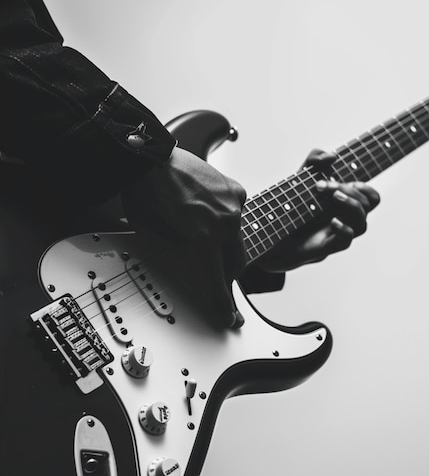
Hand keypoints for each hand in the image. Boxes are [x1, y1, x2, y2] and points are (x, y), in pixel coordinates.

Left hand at [122, 147, 245, 327]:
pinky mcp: (235, 191)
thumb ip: (182, 254)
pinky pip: (236, 215)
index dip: (223, 305)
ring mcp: (233, 206)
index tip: (230, 318)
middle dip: (225, 273)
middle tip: (213, 275)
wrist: (148, 157)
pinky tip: (206, 212)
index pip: (218, 282)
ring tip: (200, 231)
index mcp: (204, 238)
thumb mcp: (156, 236)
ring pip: (237, 240)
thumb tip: (192, 265)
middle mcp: (224, 223)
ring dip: (224, 244)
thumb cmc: (145, 194)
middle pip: (236, 264)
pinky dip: (224, 220)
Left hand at [257, 149, 380, 271]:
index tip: (347, 178)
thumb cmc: (290, 208)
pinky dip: (344, 229)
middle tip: (321, 185)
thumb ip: (313, 161)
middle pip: (366, 204)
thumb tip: (330, 157)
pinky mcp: (326, 247)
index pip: (371, 198)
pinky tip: (333, 220)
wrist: (270, 233)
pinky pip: (346, 241)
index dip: (366, 188)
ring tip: (333, 196)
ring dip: (351, 205)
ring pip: (362, 223)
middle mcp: (344, 219)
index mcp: (343, 205)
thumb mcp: (301, 178)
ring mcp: (336, 234)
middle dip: (347, 189)